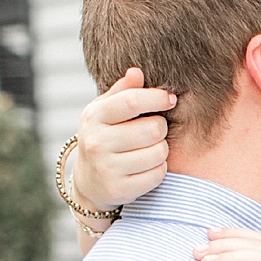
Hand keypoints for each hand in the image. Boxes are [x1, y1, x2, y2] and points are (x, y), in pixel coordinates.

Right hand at [74, 67, 174, 211]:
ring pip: (159, 152)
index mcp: (94, 117)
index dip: (157, 98)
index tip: (170, 99)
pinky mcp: (121, 189)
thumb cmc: (104, 136)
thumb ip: (123, 91)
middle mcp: (97, 142)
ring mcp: (107, 167)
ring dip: (162, 150)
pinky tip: (146, 166)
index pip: (131, 101)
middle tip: (154, 130)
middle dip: (161, 128)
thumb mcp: (106, 111)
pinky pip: (158, 174)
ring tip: (149, 148)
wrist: (90, 180)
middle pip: (152, 129)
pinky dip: (159, 169)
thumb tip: (137, 72)